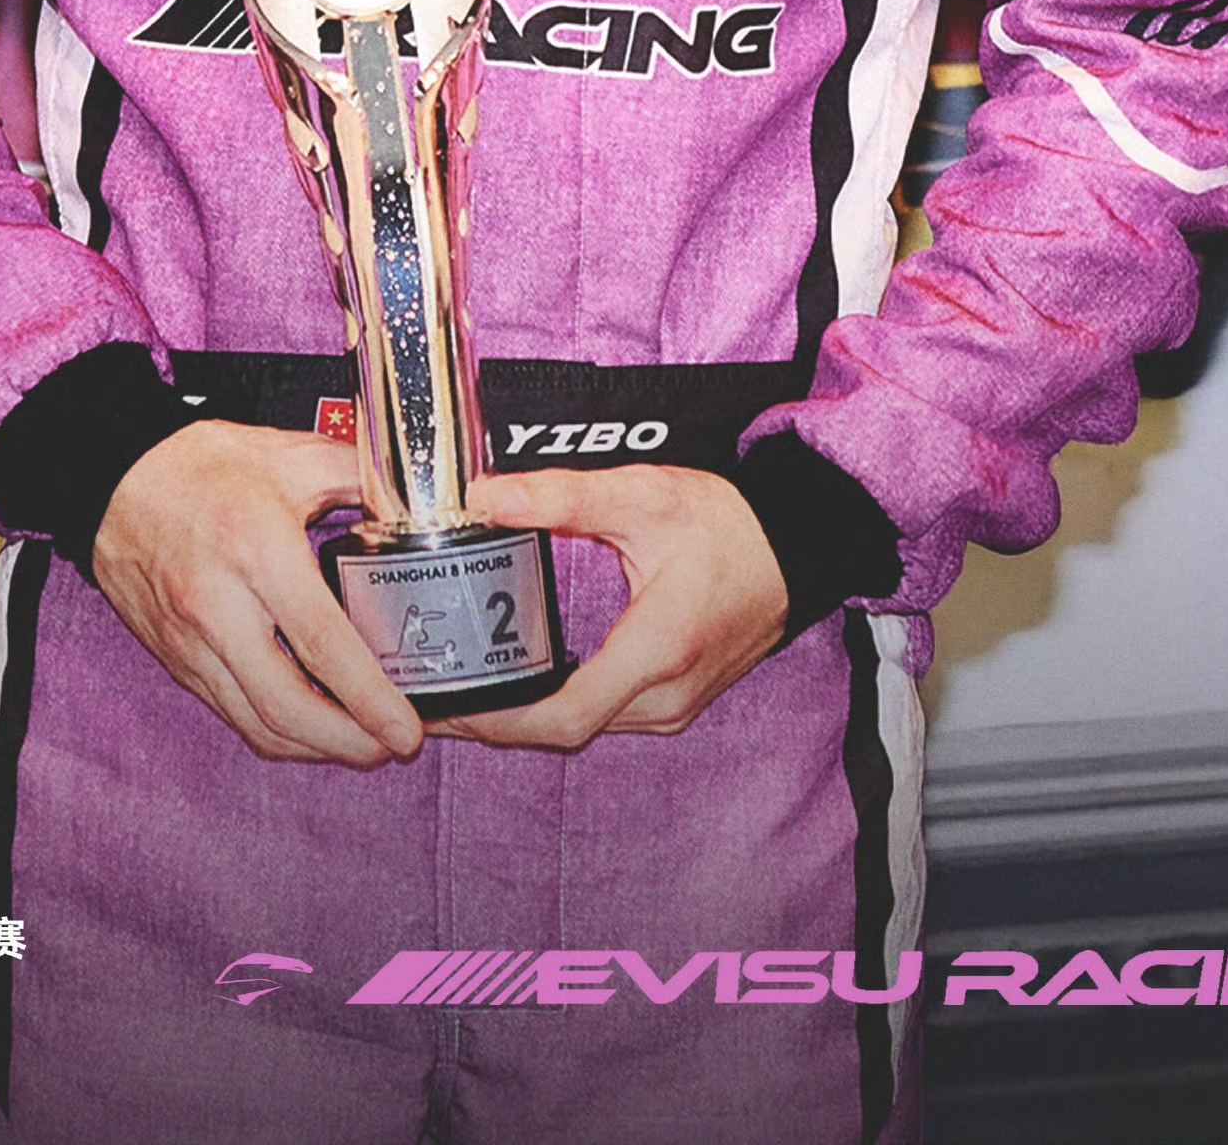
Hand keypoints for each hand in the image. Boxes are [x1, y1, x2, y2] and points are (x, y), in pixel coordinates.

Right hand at [92, 420, 423, 769]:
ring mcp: (191, 641)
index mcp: (257, 550)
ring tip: (359, 745)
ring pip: (255, 723)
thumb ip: (357, 478)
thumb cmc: (203, 465)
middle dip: (346, 743)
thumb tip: (411, 504)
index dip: (368, 696)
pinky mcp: (175, 659)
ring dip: (312, 748)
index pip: (320, 642)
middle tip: (390, 748)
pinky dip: (273, 730)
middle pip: (286, 706)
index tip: (406, 729)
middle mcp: (219, 606)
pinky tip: (307, 725)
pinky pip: (229, 713)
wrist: (113, 477)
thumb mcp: (290, 454)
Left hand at [426, 464, 788, 750]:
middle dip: (493, 721)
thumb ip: (564, 495)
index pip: (563, 717)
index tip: (442, 708)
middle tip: (430, 694)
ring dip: (523, 718)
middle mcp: (666, 697)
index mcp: (657, 651)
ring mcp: (674, 708)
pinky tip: (518, 683)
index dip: (496, 722)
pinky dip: (555, 708)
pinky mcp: (675, 702)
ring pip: (584, 729)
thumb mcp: (644, 495)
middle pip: (564, 731)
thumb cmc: (727, 523)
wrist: (796, 546)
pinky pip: (604, 718)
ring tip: (461, 687)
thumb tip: (487, 497)